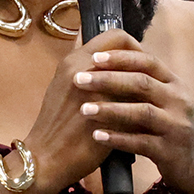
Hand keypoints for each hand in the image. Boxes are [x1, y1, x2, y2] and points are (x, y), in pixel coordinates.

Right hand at [20, 31, 132, 193]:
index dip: (133, 48)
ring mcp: (97, 93)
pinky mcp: (108, 116)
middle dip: (144, 67)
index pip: (116, 36)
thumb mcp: (65, 87)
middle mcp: (85, 70)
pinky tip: (142, 119)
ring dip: (146, 88)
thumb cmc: (55, 125)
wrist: (45, 158)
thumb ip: (88, 72)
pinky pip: (137, 105)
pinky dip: (143, 110)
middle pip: (132, 55)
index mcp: (74, 60)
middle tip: (148, 81)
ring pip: (138, 79)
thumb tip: (115, 64)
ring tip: (146, 99)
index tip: (137, 63)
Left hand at [70, 40, 193, 193]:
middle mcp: (179, 101)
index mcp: (176, 85)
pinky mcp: (171, 152)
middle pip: (141, 83)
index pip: (148, 62)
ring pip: (141, 112)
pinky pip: (141, 143)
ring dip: (110, 109)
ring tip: (83, 109)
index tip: (94, 58)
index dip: (121, 58)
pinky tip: (97, 136)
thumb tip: (112, 67)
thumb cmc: (179, 131)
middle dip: (108, 79)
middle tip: (79, 79)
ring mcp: (177, 126)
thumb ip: (149, 87)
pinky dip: (118, 139)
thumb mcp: (171, 103)